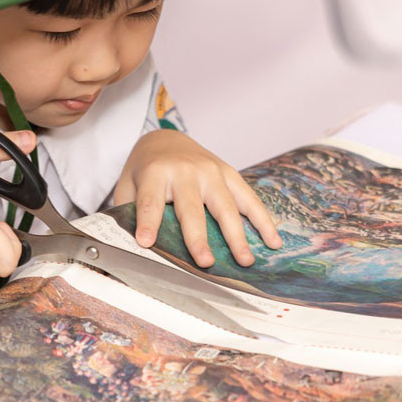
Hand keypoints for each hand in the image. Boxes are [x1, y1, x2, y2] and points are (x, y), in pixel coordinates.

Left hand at [114, 130, 282, 267]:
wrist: (165, 139)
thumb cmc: (145, 170)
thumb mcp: (128, 186)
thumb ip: (129, 213)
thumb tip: (132, 250)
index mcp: (155, 172)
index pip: (150, 201)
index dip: (148, 222)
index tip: (146, 243)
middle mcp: (186, 170)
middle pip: (192, 208)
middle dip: (198, 236)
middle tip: (205, 262)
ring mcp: (211, 171)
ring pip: (226, 206)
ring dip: (237, 235)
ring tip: (246, 261)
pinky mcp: (229, 174)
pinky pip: (249, 199)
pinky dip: (263, 221)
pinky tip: (273, 242)